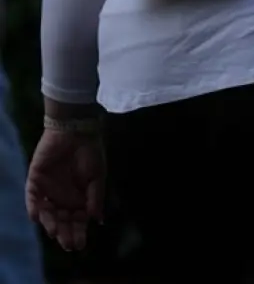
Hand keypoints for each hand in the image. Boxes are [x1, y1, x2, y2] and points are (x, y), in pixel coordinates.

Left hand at [26, 128, 104, 251]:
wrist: (75, 132)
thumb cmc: (90, 153)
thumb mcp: (98, 177)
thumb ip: (95, 198)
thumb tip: (98, 220)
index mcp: (79, 199)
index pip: (77, 221)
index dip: (78, 233)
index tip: (79, 245)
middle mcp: (63, 198)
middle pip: (62, 221)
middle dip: (65, 233)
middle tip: (67, 243)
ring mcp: (48, 190)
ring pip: (47, 213)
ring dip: (50, 223)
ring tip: (55, 232)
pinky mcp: (35, 180)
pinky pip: (32, 198)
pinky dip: (33, 207)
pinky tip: (37, 216)